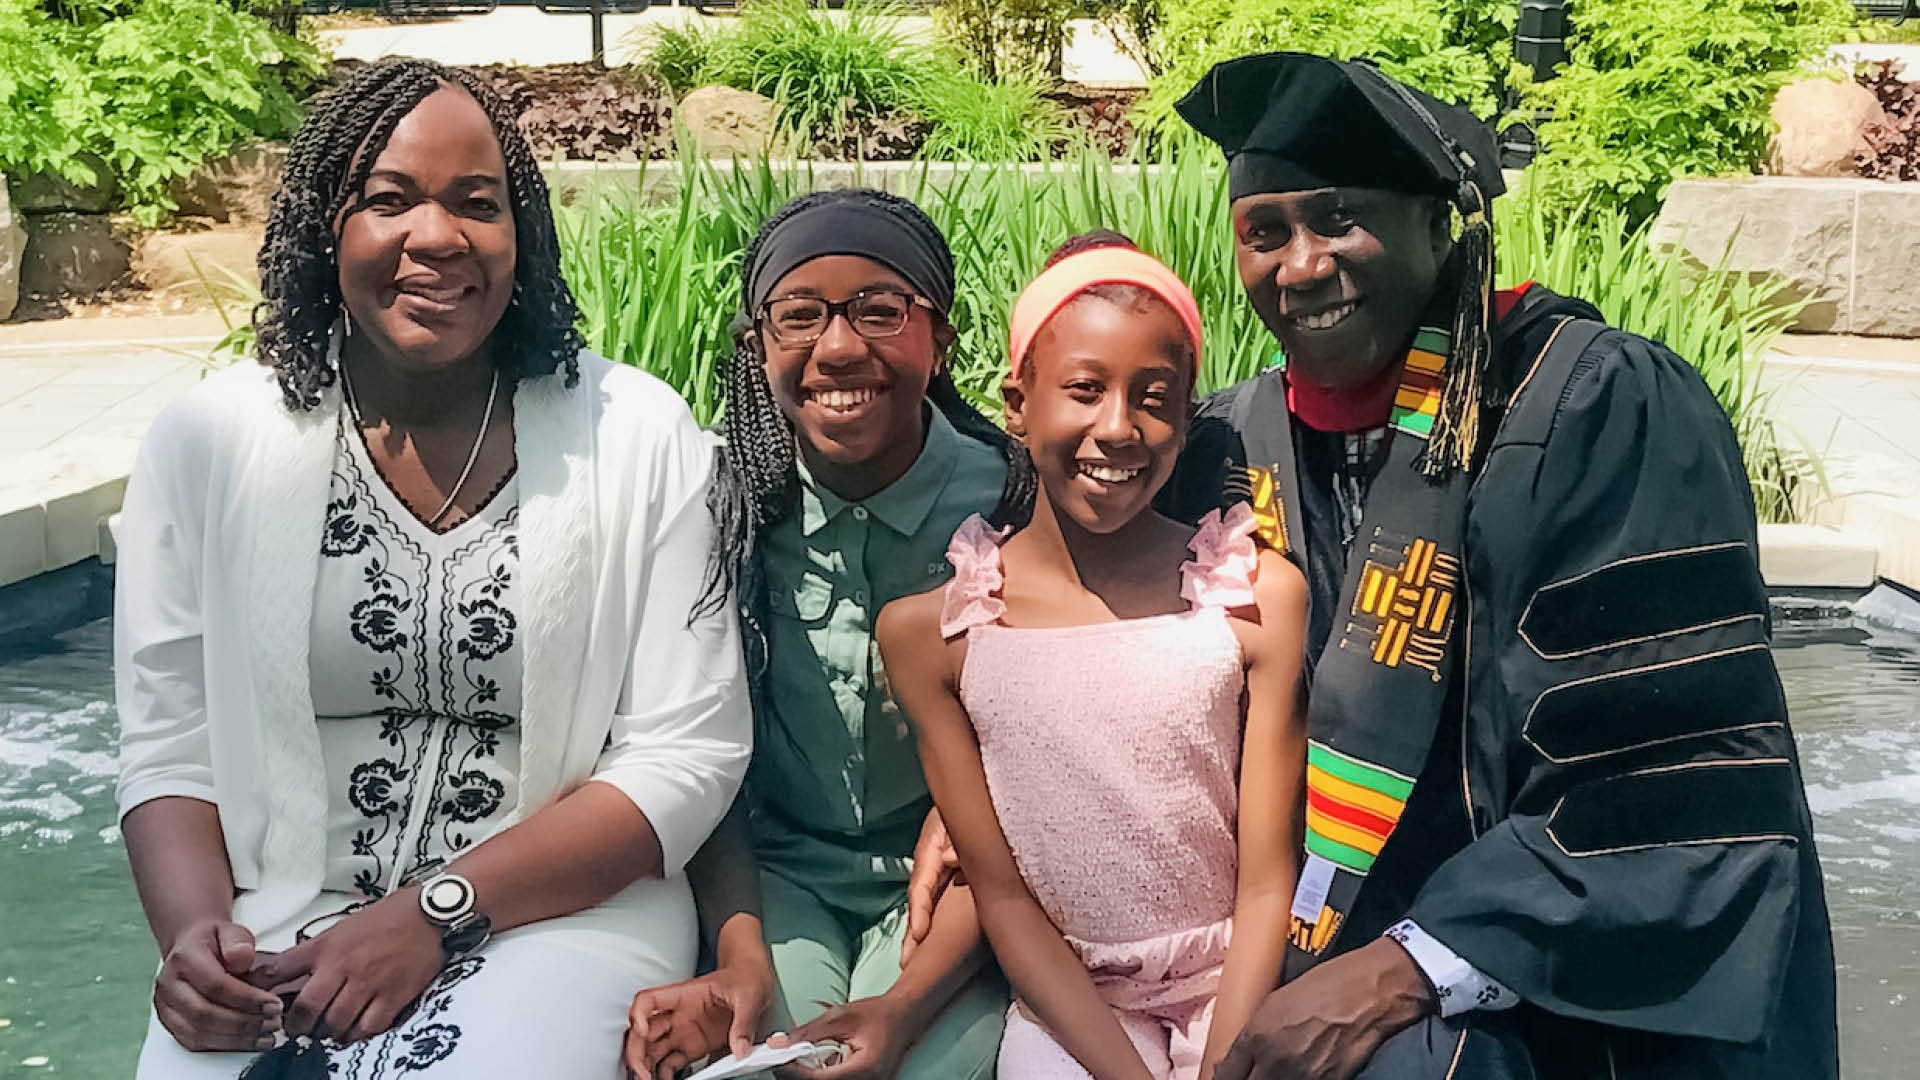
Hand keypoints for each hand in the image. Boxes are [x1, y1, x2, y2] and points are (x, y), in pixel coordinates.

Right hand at [153, 918, 284, 1051]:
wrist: (191, 946)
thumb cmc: (213, 940)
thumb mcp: (231, 930)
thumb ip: (238, 942)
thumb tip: (243, 957)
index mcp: (184, 959)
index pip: (215, 985)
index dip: (247, 999)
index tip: (273, 1005)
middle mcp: (169, 985)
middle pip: (205, 1014)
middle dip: (244, 1023)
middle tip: (272, 1023)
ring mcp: (167, 1007)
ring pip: (198, 1033)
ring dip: (236, 1040)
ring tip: (265, 1036)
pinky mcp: (171, 1023)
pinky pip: (194, 1042)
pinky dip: (223, 1046)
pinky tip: (247, 1042)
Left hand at [251, 891, 446, 1044]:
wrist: (428, 913)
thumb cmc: (386, 919)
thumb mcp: (339, 928)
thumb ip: (312, 952)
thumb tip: (281, 971)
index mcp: (327, 947)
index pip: (281, 972)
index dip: (266, 994)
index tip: (267, 1006)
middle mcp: (345, 966)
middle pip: (308, 1009)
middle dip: (300, 1025)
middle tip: (302, 1027)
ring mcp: (370, 983)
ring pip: (336, 1024)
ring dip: (328, 1032)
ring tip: (329, 1029)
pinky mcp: (394, 995)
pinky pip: (368, 1027)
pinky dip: (357, 1033)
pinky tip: (355, 1028)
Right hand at [625, 951, 775, 1079]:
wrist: (753, 979)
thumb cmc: (744, 978)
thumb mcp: (749, 996)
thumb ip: (743, 1023)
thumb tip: (740, 1048)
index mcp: (685, 995)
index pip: (648, 1000)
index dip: (638, 1015)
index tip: (642, 1031)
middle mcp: (678, 1014)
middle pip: (643, 1032)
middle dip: (637, 1053)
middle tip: (643, 1072)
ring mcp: (684, 1032)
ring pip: (652, 1050)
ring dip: (647, 1067)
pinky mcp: (694, 1046)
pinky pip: (671, 1063)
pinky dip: (663, 1074)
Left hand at [772, 995, 908, 1079]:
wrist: (905, 1017)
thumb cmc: (878, 1014)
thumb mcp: (840, 1016)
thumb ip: (808, 1032)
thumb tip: (780, 1043)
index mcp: (864, 1069)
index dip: (794, 1072)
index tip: (779, 1059)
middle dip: (799, 1076)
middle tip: (784, 1060)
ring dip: (810, 1076)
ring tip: (800, 1059)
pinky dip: (822, 1076)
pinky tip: (817, 1063)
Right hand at [902, 809, 960, 966]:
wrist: (977, 791)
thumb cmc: (971, 800)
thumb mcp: (959, 816)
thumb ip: (955, 837)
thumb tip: (950, 859)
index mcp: (931, 847)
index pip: (920, 884)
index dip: (919, 910)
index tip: (918, 934)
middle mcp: (932, 862)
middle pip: (919, 900)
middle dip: (913, 931)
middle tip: (906, 961)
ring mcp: (940, 869)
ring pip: (928, 903)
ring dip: (920, 930)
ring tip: (911, 959)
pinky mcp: (951, 874)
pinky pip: (939, 899)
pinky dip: (932, 919)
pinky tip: (929, 940)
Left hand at [1212, 938, 1435, 1079]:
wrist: (1372, 992)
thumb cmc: (1328, 985)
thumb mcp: (1277, 1001)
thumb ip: (1255, 1032)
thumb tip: (1239, 1056)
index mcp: (1258, 1034)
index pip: (1226, 1073)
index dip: (1222, 1077)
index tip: (1222, 1076)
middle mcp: (1276, 1060)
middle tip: (1244, 1076)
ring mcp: (1302, 1077)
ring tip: (1273, 1073)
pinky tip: (1293, 1075)